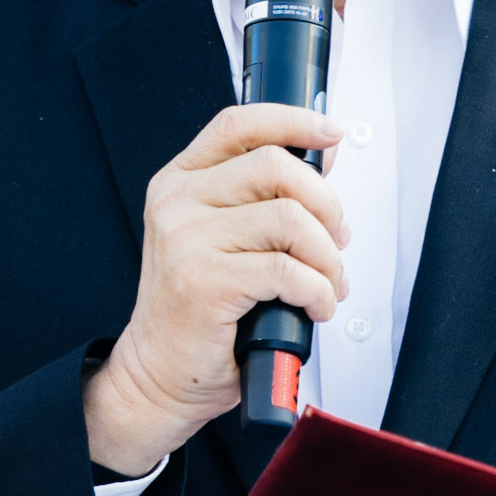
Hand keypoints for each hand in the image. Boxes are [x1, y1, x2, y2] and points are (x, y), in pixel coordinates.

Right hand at [85, 102, 352, 476]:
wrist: (158, 375)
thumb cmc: (198, 313)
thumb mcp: (229, 240)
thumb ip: (269, 197)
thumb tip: (324, 156)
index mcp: (181, 183)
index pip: (239, 125)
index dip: (293, 120)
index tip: (330, 133)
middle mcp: (177, 203)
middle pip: (275, 166)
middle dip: (326, 203)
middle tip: (336, 240)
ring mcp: (186, 241)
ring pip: (290, 219)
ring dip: (327, 257)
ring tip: (328, 283)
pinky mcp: (204, 282)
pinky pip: (287, 270)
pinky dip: (318, 291)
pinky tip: (315, 306)